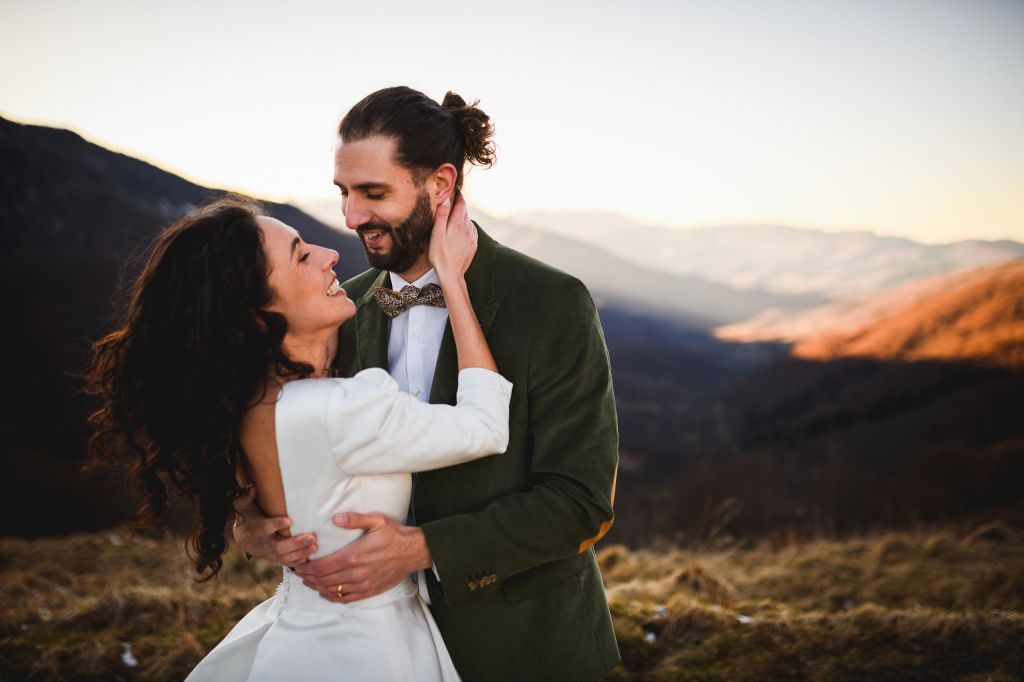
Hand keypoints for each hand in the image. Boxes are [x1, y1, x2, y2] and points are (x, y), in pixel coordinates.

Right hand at [232, 485, 317, 566]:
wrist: (244, 539)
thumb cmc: (249, 519)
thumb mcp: (244, 506)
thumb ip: (246, 497)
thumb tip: (252, 488)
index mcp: (259, 528)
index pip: (267, 527)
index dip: (277, 524)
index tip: (290, 520)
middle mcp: (265, 542)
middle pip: (279, 547)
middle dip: (296, 543)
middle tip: (311, 537)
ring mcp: (270, 553)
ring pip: (285, 557)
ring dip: (301, 553)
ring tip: (314, 547)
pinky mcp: (276, 559)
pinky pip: (287, 564)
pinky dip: (298, 563)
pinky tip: (310, 559)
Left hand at [292, 512, 431, 603]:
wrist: (414, 551)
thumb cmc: (395, 535)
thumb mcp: (376, 520)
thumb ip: (354, 519)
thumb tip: (335, 518)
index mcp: (354, 556)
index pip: (322, 567)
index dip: (307, 568)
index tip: (299, 565)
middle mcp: (356, 573)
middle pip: (323, 580)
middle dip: (308, 577)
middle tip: (299, 573)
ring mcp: (363, 584)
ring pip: (332, 591)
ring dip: (317, 587)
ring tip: (308, 582)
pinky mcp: (369, 591)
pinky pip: (346, 599)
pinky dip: (332, 597)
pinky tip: (325, 593)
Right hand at [428, 194, 476, 280]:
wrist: (452, 274)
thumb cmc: (440, 255)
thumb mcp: (437, 234)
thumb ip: (442, 216)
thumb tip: (445, 199)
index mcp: (458, 224)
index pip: (461, 204)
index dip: (458, 196)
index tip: (454, 191)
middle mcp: (468, 228)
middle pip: (465, 211)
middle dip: (459, 205)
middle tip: (452, 201)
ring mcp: (472, 237)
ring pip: (468, 221)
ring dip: (462, 216)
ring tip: (454, 216)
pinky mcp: (473, 245)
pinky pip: (471, 230)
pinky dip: (466, 227)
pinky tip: (459, 230)